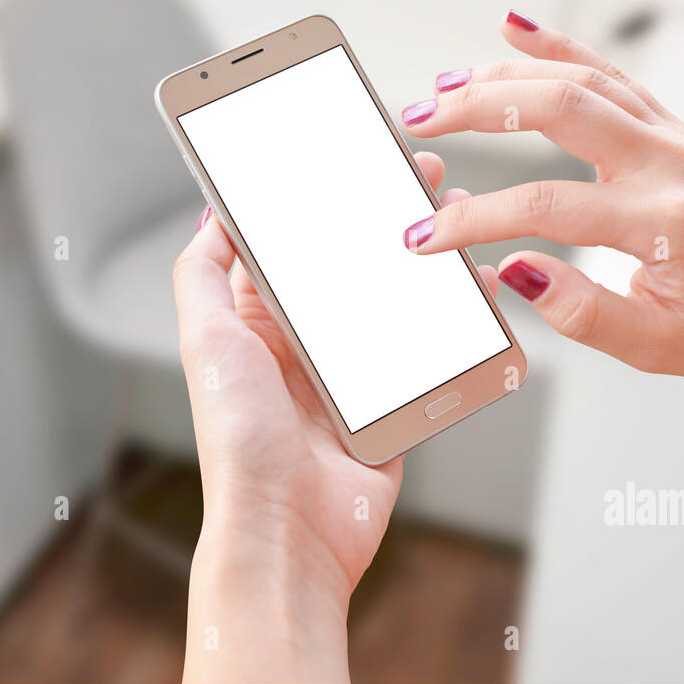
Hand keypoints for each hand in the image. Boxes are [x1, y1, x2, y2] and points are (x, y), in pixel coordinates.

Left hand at [172, 150, 482, 681]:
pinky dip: (457, 318)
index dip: (321, 196)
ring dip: (426, 256)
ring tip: (456, 215)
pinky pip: (431, 350)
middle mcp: (306, 343)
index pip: (296, 242)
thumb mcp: (207, 342)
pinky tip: (478, 285)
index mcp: (259, 322)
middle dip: (384, 214)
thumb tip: (215, 214)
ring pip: (397, 299)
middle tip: (419, 170)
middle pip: (353, 262)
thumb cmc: (241, 442)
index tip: (351, 151)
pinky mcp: (394, 403)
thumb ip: (205, 273)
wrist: (291, 531)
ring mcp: (354, 373)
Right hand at [401, 12, 683, 384]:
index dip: (473, 221)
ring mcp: (673, 136)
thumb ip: (580, 312)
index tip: (425, 237)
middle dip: (476, 108)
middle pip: (557, 108)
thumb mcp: (654, 345)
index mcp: (662, 219)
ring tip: (444, 87)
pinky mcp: (671, 129)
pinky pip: (609, 75)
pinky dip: (559, 46)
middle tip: (420, 119)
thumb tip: (513, 271)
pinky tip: (514, 27)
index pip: (546, 207)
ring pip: (579, 80)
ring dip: (505, 74)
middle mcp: (668, 162)